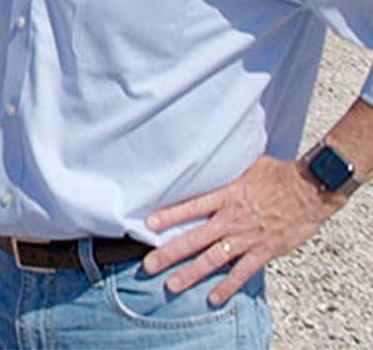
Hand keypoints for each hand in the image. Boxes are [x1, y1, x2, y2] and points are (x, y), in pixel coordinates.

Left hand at [143, 155, 344, 305]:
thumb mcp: (245, 165)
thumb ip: (224, 171)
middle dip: (170, 252)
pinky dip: (227, 286)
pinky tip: (213, 298)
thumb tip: (206, 159)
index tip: (149, 225)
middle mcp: (231, 219)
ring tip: (172, 285)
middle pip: (195, 238)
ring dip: (191, 273)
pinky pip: (242, 272)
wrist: (309, 189)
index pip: (190, 207)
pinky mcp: (264, 251)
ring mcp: (247, 237)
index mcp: (225, 196)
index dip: (169, 216)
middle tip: (148, 264)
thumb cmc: (277, 173)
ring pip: (213, 259)